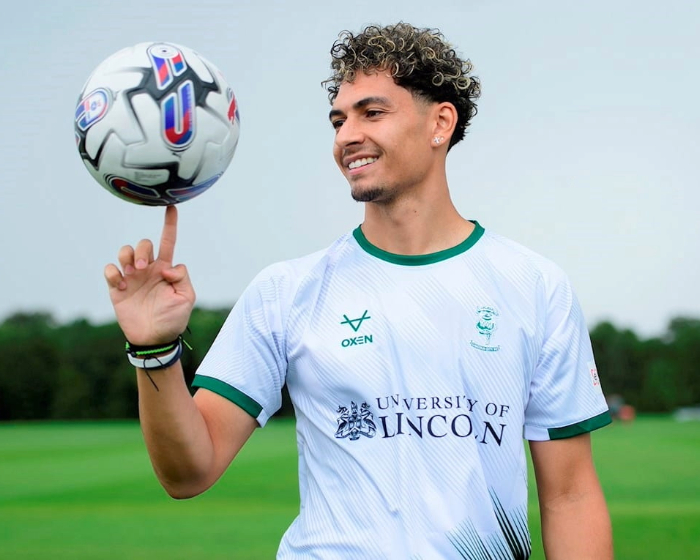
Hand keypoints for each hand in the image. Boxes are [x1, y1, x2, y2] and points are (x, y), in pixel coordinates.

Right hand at [104, 206, 195, 344]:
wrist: (155, 339)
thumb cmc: (173, 319)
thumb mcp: (187, 297)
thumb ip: (182, 277)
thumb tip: (166, 267)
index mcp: (166, 269)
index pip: (168, 241)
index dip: (170, 224)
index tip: (172, 207)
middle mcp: (148, 269)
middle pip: (143, 244)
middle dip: (142, 250)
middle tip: (143, 268)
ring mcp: (132, 277)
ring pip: (125, 251)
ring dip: (128, 257)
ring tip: (133, 272)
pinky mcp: (117, 288)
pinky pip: (110, 269)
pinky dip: (113, 271)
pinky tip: (121, 282)